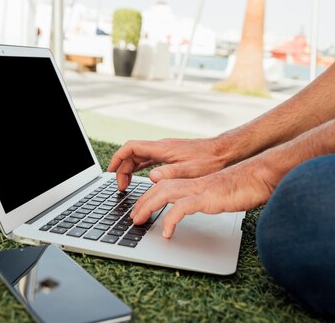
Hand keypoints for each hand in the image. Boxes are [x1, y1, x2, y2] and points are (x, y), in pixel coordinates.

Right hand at [107, 137, 232, 190]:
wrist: (223, 152)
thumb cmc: (209, 160)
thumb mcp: (190, 170)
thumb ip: (169, 173)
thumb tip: (151, 177)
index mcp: (162, 149)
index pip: (131, 147)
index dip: (117, 158)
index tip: (110, 172)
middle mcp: (161, 147)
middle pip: (132, 153)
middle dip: (121, 169)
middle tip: (121, 187)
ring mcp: (165, 150)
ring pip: (139, 157)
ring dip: (129, 169)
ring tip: (126, 185)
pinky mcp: (170, 155)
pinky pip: (148, 159)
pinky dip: (139, 168)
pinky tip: (140, 178)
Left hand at [130, 153, 285, 237]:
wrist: (260, 176)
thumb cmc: (244, 186)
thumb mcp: (218, 194)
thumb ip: (203, 199)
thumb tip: (193, 207)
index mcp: (194, 182)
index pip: (164, 185)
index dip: (149, 196)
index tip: (140, 209)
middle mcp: (193, 183)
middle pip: (159, 187)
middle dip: (142, 202)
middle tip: (133, 218)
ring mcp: (200, 189)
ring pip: (165, 193)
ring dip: (148, 207)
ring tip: (139, 222)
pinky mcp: (208, 197)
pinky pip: (183, 207)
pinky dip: (171, 219)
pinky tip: (167, 232)